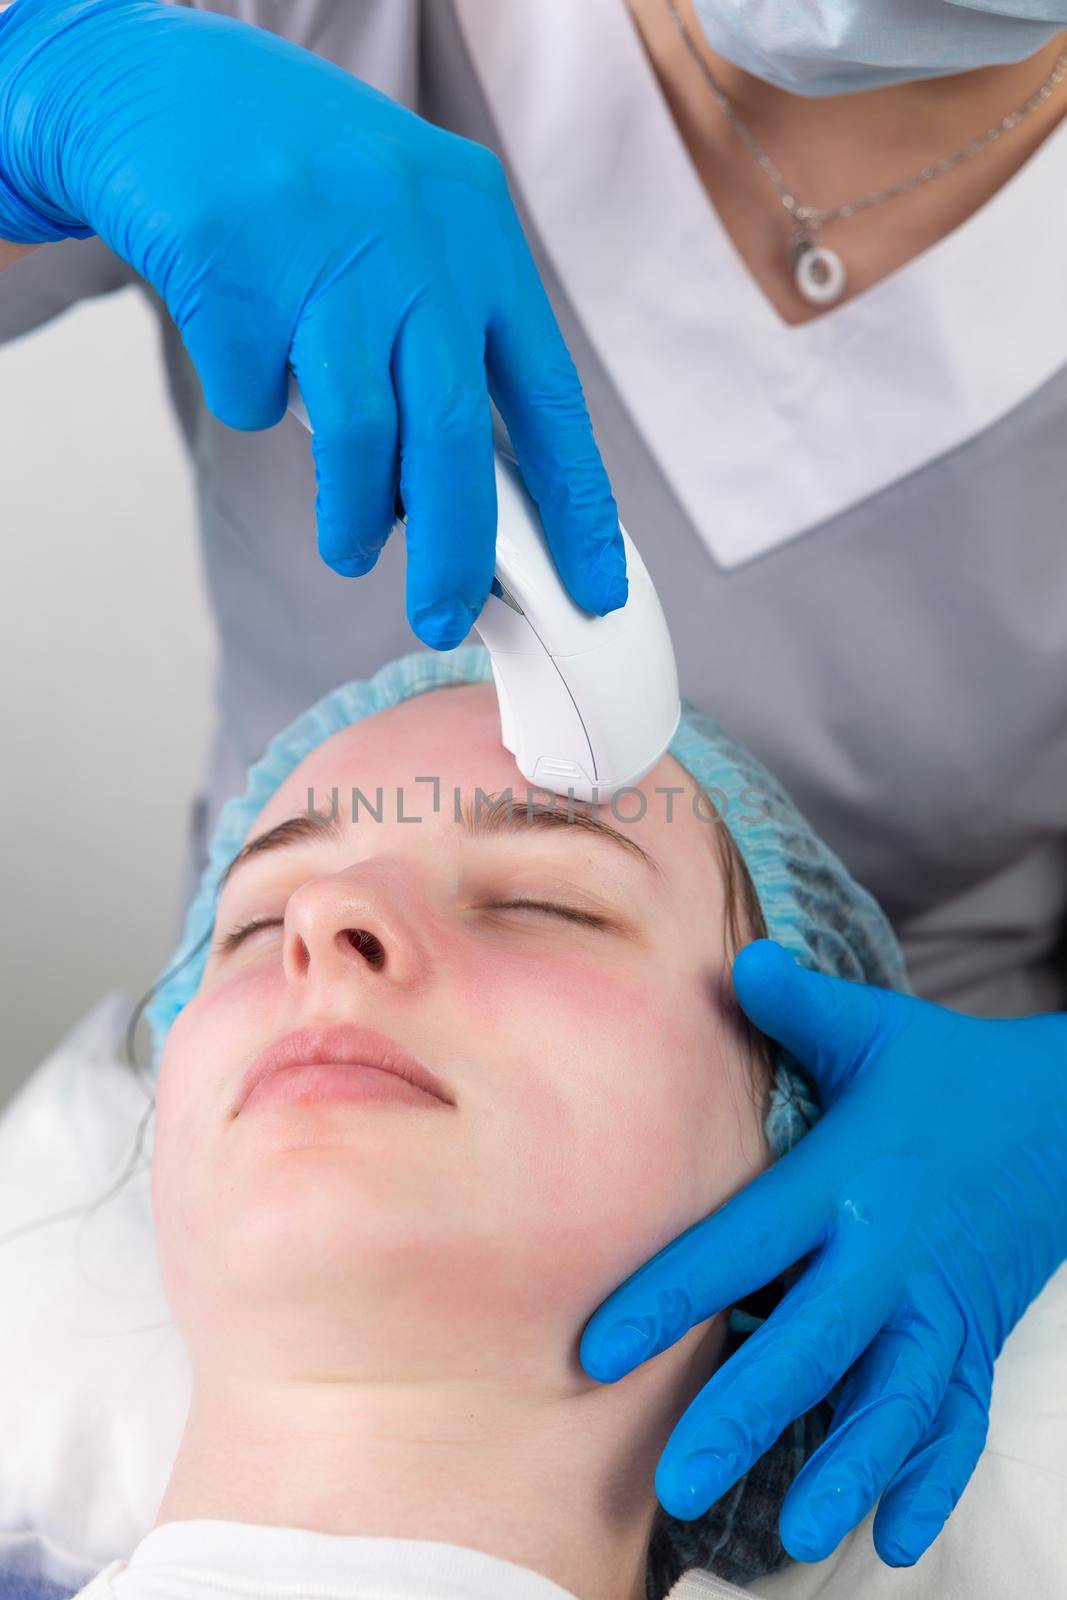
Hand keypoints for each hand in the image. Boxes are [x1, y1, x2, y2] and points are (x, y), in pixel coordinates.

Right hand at [0, 0, 626, 648]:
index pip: (550, 394)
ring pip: (358, 433)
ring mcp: (321, 244)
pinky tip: (249, 366)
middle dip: (458, 550)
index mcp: (481, 235)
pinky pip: (251, 396)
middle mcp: (415, 235)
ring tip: (351, 550)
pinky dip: (252, 407)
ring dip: (355, 515)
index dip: (577, 502)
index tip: (594, 584)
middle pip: (455, 433)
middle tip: (444, 615)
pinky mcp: (231, 261)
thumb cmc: (304, 186)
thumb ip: (448, 345)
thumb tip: (472, 500)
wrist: (161, 83)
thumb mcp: (411, 232)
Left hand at [579, 938, 1066, 1565]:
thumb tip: (738, 963)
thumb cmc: (949, 1074)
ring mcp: (942, 1303)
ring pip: (894, 1397)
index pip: (745, 1243)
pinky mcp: (977, 1334)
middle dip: (746, 1412)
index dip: (671, 1294)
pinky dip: (931, 1476)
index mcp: (848, 1177)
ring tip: (799, 1528)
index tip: (598, 1348)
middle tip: (677, 1479)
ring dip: (848, 1463)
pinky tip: (893, 1536)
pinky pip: (958, 1417)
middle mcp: (891, 1251)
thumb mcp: (878, 1032)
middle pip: (813, 1341)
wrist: (1063, 1118)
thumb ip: (801, 1008)